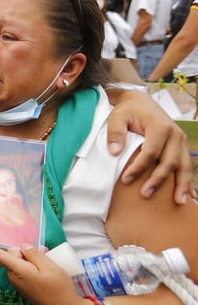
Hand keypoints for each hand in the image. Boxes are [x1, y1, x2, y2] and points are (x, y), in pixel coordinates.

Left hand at [0, 241, 94, 304]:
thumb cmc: (59, 288)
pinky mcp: (25, 287)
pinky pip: (24, 270)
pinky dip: (33, 267)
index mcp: (18, 271)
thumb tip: (21, 248)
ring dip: (31, 259)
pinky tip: (46, 270)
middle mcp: (14, 277)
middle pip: (12, 255)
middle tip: (45, 253)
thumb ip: (33, 254)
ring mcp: (19, 283)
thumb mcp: (49, 266)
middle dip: (25, 252)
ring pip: (20, 262)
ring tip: (49, 263)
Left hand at [106, 89, 194, 203]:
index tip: (126, 180)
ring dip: (181, 184)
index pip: (150, 152)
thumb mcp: (117, 117)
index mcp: (160, 126)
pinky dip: (187, 180)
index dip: (139, 168)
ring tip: (179, 202)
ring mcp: (180, 140)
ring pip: (183, 165)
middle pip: (169, 161)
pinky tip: (191, 196)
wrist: (140, 101)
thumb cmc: (127, 110)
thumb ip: (115, 133)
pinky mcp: (180, 146)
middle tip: (145, 194)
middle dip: (158, 180)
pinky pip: (186, 165)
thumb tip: (115, 152)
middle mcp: (174, 134)